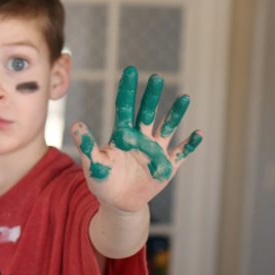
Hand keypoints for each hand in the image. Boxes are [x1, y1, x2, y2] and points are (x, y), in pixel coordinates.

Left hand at [72, 65, 201, 210]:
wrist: (119, 203)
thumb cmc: (103, 182)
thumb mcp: (93, 165)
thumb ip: (87, 146)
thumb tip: (76, 124)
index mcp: (123, 136)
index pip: (124, 109)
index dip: (126, 91)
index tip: (128, 70)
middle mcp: (141, 138)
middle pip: (147, 113)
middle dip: (151, 97)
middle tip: (156, 78)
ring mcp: (155, 151)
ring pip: (167, 128)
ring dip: (176, 114)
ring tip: (184, 98)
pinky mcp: (167, 166)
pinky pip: (181, 153)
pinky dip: (190, 145)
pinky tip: (199, 133)